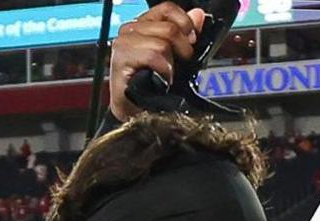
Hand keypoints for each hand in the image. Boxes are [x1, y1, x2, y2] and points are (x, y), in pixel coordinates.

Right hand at [109, 3, 206, 120]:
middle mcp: (131, 30)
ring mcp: (124, 43)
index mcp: (144, 25)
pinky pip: (153, 55)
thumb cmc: (152, 86)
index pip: (167, 9)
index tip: (191, 40)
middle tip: (179, 66)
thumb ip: (186, 33)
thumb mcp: (175, 56)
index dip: (184, 23)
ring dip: (170, 64)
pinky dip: (163, 70)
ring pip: (162, 43)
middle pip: (169, 28)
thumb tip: (198, 15)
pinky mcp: (121, 58)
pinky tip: (161, 80)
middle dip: (182, 49)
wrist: (136, 112)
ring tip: (167, 75)